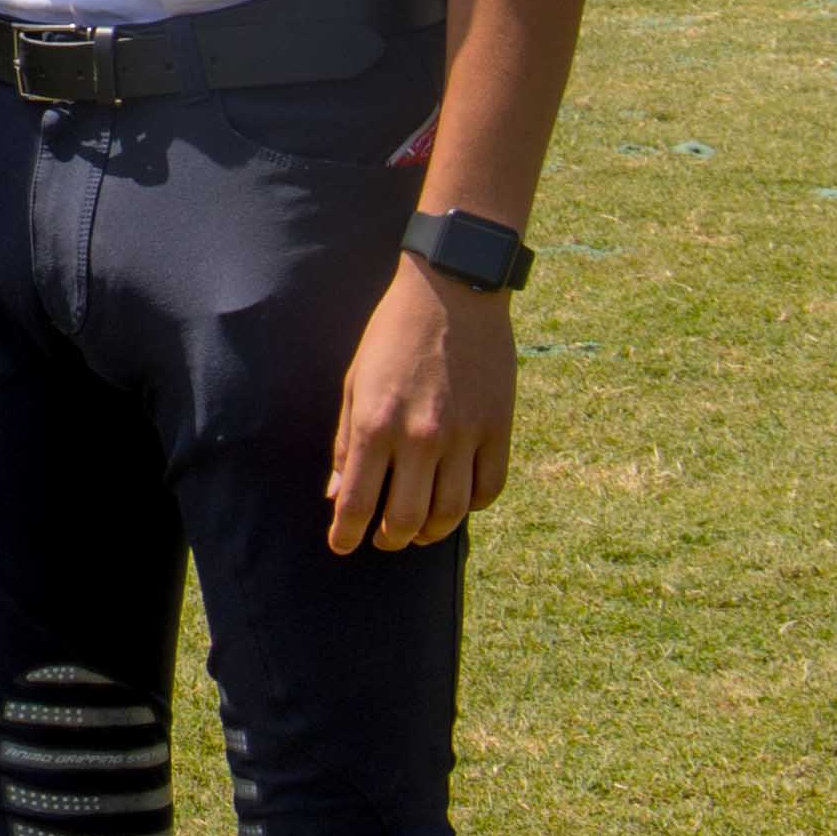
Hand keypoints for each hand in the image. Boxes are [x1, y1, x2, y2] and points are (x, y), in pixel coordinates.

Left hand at [325, 253, 516, 555]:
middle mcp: (420, 436)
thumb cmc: (392, 334)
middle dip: (389, 540)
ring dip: (431, 532)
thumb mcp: (355, 382)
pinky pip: (489, 488)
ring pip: (451, 513)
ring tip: (418, 529)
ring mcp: (464, 434)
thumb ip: (346, 443)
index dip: (346, 534)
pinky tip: (457, 500)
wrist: (452, 289)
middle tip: (382, 540)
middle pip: (406, 519)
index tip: (342, 545)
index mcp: (376, 423)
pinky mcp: (498, 427)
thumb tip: (338, 495)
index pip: (357, 502)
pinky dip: (472, 506)